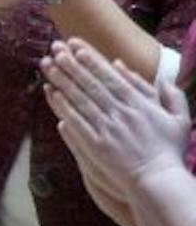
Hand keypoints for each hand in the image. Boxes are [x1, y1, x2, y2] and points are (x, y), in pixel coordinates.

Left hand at [42, 39, 189, 225]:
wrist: (158, 180)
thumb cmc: (169, 151)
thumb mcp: (179, 120)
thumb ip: (173, 97)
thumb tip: (163, 78)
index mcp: (139, 104)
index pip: (110, 76)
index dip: (92, 59)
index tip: (77, 45)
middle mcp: (120, 113)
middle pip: (91, 83)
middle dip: (72, 64)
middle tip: (55, 47)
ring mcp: (106, 128)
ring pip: (80, 99)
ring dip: (62, 80)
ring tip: (47, 64)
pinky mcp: (95, 145)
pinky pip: (75, 121)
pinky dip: (63, 106)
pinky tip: (51, 93)